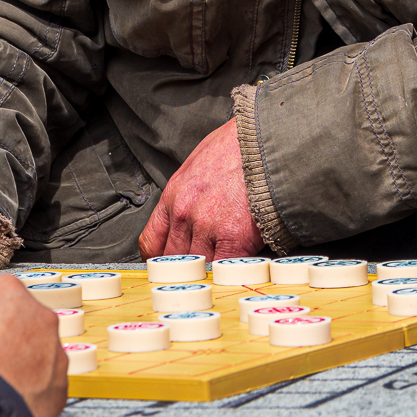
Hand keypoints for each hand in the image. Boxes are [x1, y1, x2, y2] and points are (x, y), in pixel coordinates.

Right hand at [0, 273, 67, 416]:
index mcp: (5, 289)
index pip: (1, 299)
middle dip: (9, 343)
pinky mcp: (59, 385)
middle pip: (26, 325)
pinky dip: (31, 396)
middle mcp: (37, 313)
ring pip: (40, 357)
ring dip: (22, 369)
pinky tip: (9, 403)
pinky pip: (46, 388)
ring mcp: (52, 349)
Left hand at [139, 117, 262, 259]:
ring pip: (199, 268)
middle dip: (186, 268)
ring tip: (219, 272)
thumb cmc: (238, 147)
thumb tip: (193, 211)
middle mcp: (184, 213)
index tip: (169, 265)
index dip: (159, 259)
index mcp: (174, 195)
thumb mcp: (199, 164)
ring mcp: (207, 226)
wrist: (265, 141)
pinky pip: (224, 269)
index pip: (151, 242)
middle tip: (198, 271)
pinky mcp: (234, 237)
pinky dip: (229, 274)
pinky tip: (233, 272)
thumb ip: (189, 193)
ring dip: (209, 272)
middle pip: (174, 259)